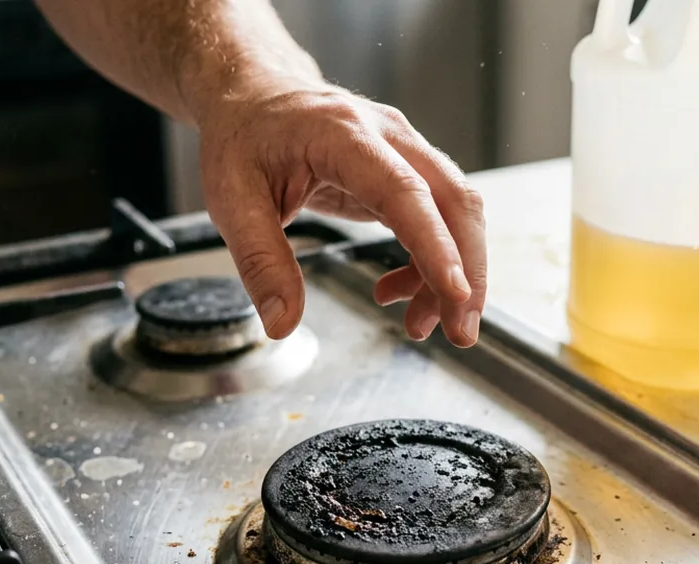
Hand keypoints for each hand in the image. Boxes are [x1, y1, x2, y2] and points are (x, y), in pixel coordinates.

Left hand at [194, 76, 487, 346]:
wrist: (254, 96)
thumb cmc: (244, 139)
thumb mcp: (231, 201)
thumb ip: (260, 263)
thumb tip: (282, 323)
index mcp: (342, 135)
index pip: (405, 192)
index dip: (436, 245)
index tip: (455, 294)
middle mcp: (387, 135)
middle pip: (454, 200)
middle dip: (467, 272)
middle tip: (458, 332)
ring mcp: (404, 150)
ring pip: (457, 211)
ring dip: (453, 274)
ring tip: (418, 324)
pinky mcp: (407, 170)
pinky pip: (439, 218)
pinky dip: (430, 263)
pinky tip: (396, 290)